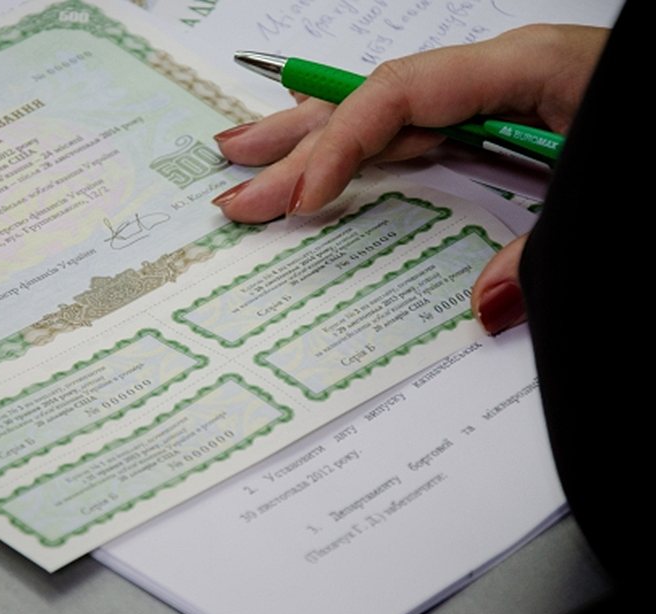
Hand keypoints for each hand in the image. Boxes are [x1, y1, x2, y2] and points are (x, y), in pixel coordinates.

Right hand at [211, 24, 607, 333]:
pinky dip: (356, 157)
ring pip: (383, 118)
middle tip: (237, 185)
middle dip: (298, 144)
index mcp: (525, 68)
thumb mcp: (610, 198)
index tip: (302, 199)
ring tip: (247, 161)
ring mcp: (491, 101)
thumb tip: (481, 311)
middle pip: (374, 104)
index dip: (341, 143)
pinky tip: (321, 171)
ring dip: (309, 141)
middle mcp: (496, 77)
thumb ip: (545, 251)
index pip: (402, 94)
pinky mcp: (494, 130)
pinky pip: (411, 139)